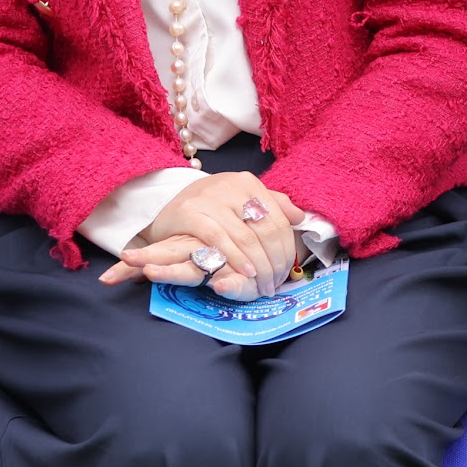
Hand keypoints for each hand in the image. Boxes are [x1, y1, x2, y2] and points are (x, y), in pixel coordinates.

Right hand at [106, 171, 299, 293]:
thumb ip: (272, 206)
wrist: (166, 205)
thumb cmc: (210, 207)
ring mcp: (210, 198)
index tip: (288, 270)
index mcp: (248, 183)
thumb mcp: (241, 201)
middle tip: (275, 283)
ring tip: (263, 284)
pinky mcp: (190, 212)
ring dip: (258, 264)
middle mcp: (231, 186)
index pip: (278, 219)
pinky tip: (246, 272)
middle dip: (274, 261)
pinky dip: (235, 258)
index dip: (286, 248)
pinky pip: (219, 239)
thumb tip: (300, 217)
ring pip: (245, 236)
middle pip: (264, 230)